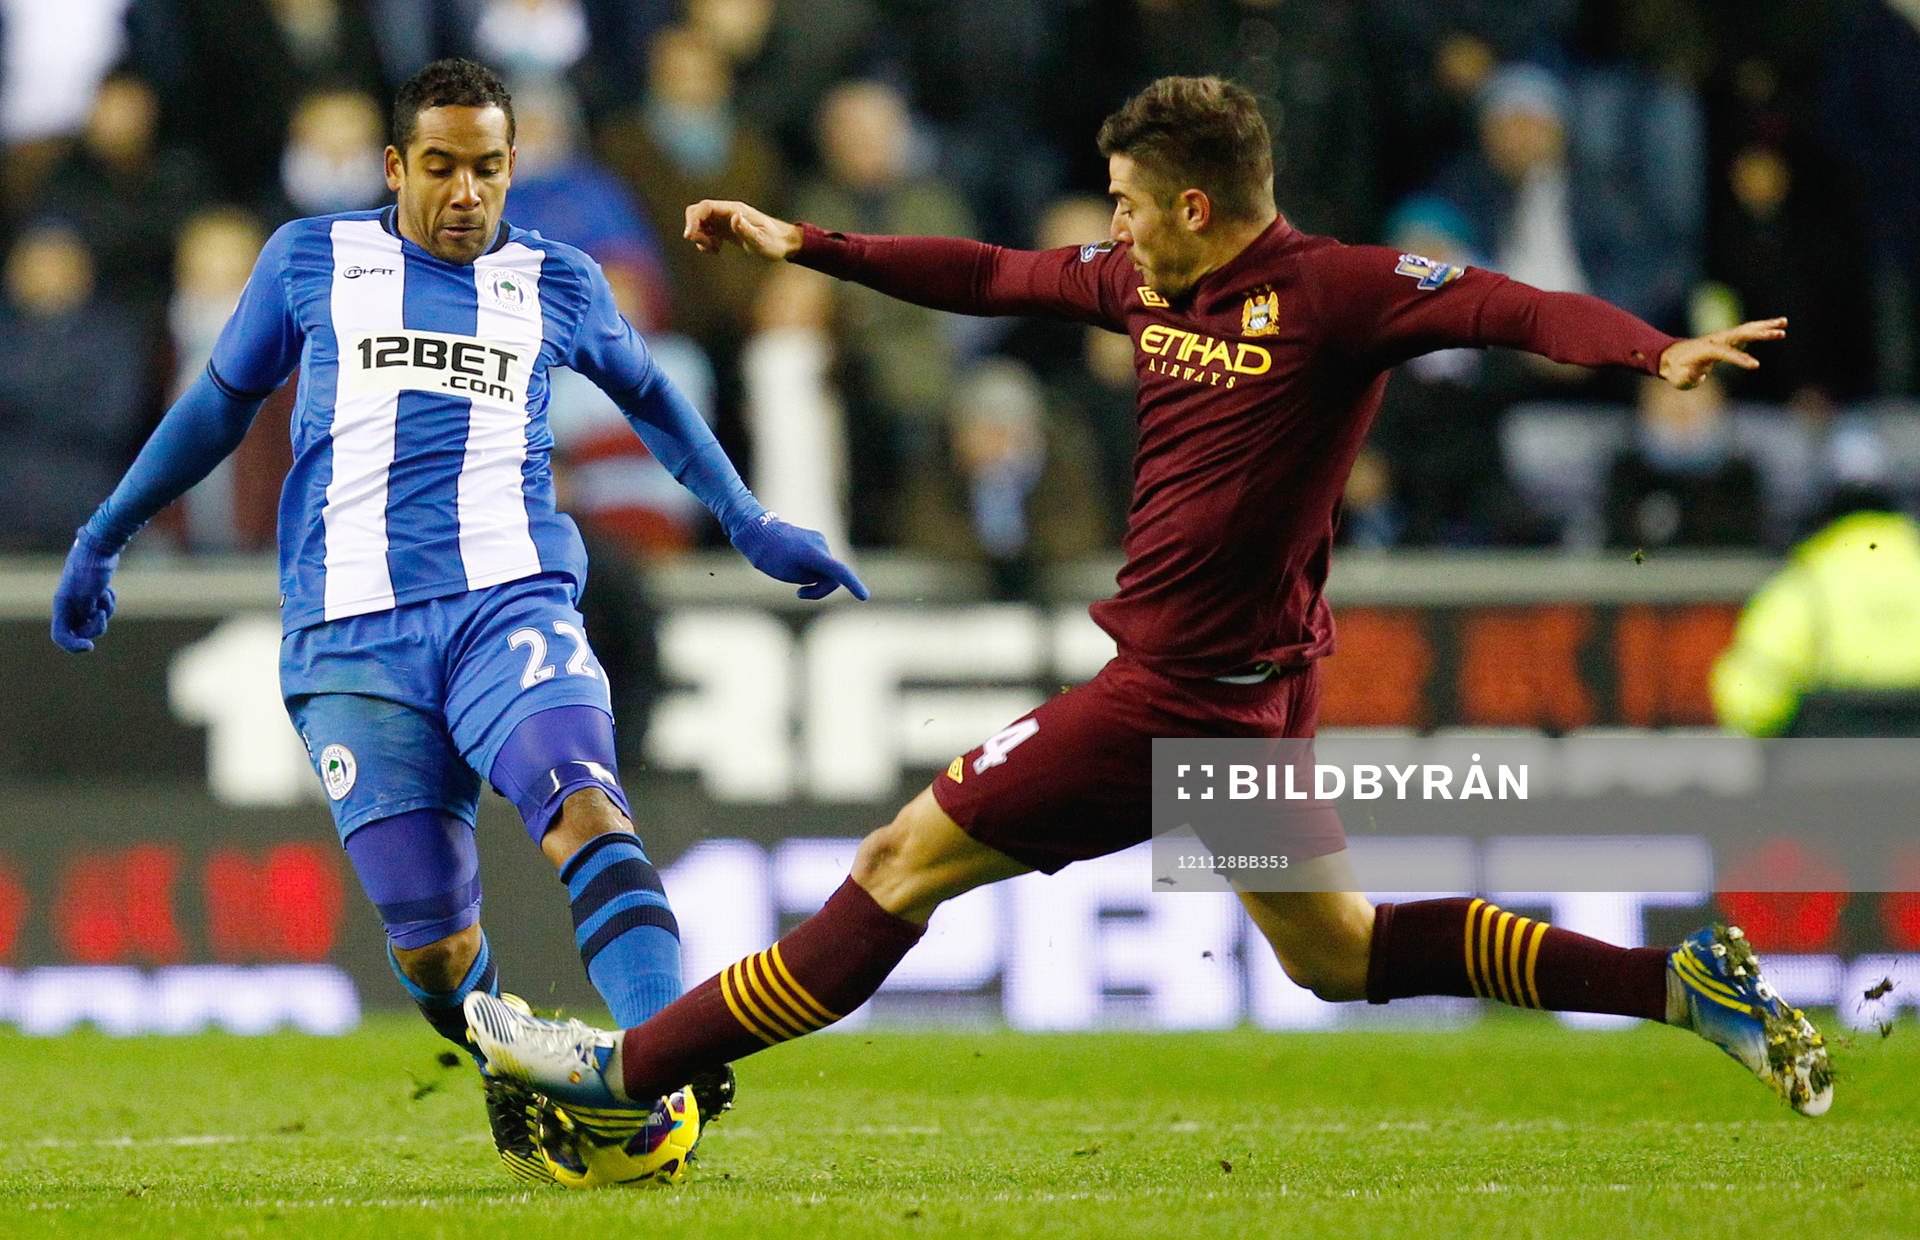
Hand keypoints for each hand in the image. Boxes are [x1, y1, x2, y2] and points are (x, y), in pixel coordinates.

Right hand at [51, 529, 121, 651]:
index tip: (90, 646)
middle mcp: (70, 605)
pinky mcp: (94, 594)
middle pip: (82, 631)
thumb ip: (86, 614)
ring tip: (105, 594)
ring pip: (96, 621)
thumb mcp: (88, 595)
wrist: (100, 548)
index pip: (61, 635)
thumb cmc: (91, 569)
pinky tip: (108, 589)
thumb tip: (88, 622)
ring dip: (106, 611)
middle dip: (95, 626)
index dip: (73, 645)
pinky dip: (109, 602)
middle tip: (101, 613)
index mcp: (62, 606)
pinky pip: (104, 609)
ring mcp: (82, 600)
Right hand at [684, 200, 803, 260]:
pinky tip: (717, 250)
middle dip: (694, 228)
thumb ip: (747, 229)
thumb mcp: (762, 240)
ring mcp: (726, 219)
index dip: (693, 219)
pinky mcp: (726, 229)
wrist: (784, 243)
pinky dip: (705, 241)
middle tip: (704, 246)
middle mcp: (728, 212)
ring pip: (700, 222)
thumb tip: (734, 217)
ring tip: (715, 249)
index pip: (705, 207)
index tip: (689, 237)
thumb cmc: (775, 242)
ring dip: (700, 237)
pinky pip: (706, 230)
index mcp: (735, 210)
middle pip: (698, 212)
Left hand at [730, 514, 869, 600]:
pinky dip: (812, 570)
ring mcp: (819, 541)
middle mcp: (820, 545)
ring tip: (792, 576)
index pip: (839, 572)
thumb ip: (811, 577)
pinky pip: (821, 561)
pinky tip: (795, 566)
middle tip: (799, 594)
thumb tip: (823, 573)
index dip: (853, 585)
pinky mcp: (815, 540)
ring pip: (826, 569)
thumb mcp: (789, 574)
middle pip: (832, 576)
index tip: (864, 597)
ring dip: (814, 579)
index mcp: (813, 555)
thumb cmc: (769, 555)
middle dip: (820, 589)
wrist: (757, 531)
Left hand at [1658, 317, 1786, 389]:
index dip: (1740, 358)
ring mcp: (1722, 338)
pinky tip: (1778, 328)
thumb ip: (1687, 376)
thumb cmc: (1675, 370)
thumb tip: (1698, 374)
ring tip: (1784, 323)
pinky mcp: (1727, 340)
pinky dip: (1761, 329)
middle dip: (1760, 334)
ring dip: (1765, 326)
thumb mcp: (1678, 378)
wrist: (1670, 357)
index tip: (1756, 365)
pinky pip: (1746, 333)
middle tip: (1780, 333)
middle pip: (1740, 334)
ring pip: (1746, 329)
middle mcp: (1716, 340)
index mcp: (1706, 350)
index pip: (1726, 353)